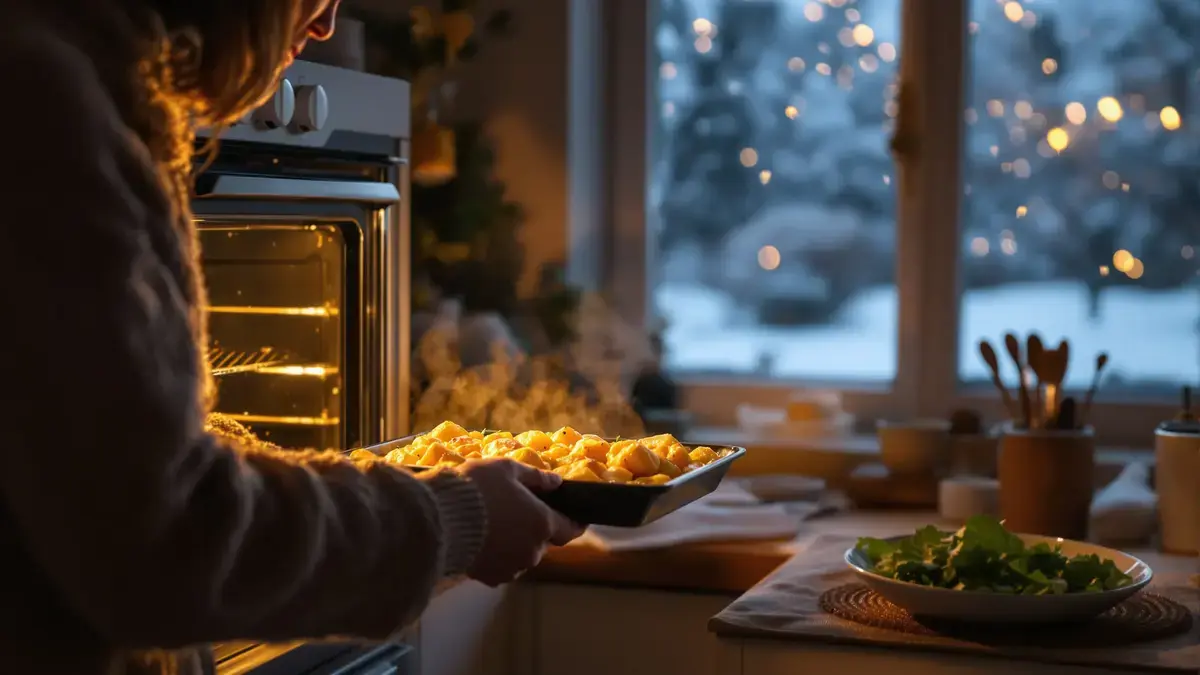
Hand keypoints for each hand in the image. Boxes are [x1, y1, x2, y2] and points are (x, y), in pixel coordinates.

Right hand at [457, 458, 584, 586]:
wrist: (440, 519)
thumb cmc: (478, 488)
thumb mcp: (507, 470)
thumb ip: (536, 478)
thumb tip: (556, 482)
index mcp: (542, 523)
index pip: (570, 530)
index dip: (574, 524)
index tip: (575, 519)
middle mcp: (533, 550)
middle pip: (542, 542)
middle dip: (535, 530)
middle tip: (516, 513)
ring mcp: (512, 567)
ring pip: (522, 555)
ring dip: (516, 544)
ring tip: (494, 526)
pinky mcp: (491, 578)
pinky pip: (502, 566)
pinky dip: (498, 556)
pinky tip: (483, 541)